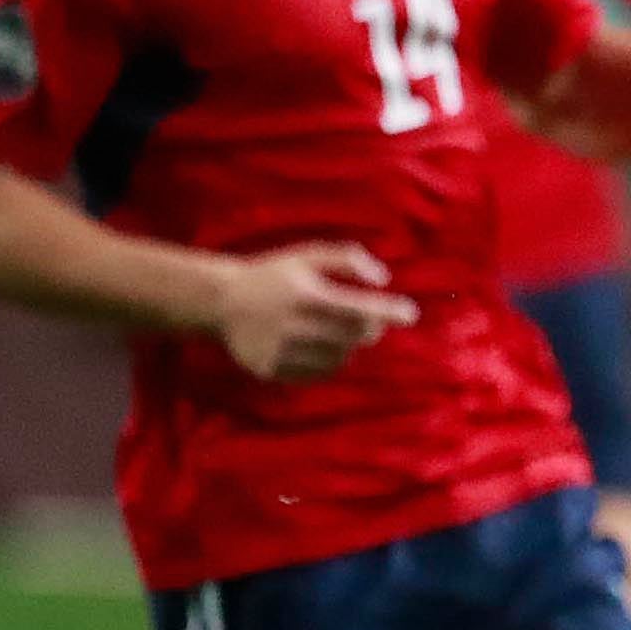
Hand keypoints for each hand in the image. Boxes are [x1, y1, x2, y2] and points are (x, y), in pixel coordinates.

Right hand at [211, 241, 414, 379]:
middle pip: (355, 337)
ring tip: (335, 329)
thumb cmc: (273, 275)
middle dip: (370, 327)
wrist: (220, 301)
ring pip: (340, 358)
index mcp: (304, 295)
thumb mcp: (307, 255)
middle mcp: (293, 326)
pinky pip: (317, 374)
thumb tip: (384, 279)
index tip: (410, 314)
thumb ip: (348, 259)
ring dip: (348, 345)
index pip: (361, 309)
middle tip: (369, 319)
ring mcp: (281, 352)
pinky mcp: (271, 371)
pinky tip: (319, 346)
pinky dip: (328, 362)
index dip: (390, 312)